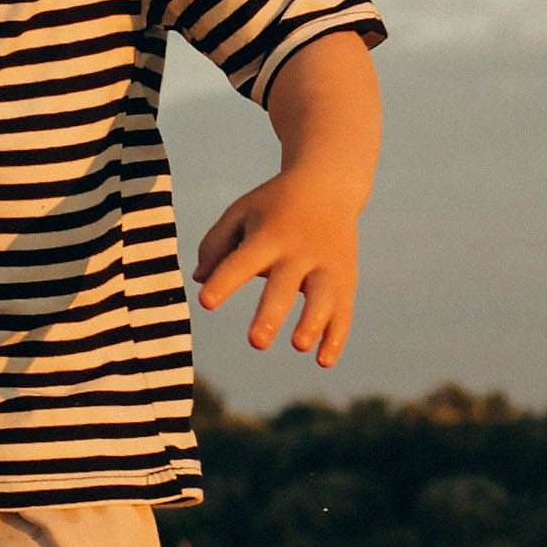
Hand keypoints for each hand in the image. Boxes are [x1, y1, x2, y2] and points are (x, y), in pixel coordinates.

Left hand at [193, 168, 361, 365]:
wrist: (328, 185)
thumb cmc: (272, 206)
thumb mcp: (240, 213)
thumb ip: (216, 244)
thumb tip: (200, 279)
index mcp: (268, 236)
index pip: (241, 262)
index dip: (224, 282)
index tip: (206, 302)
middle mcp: (299, 252)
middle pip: (285, 285)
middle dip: (271, 314)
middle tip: (256, 343)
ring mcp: (327, 266)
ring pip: (323, 298)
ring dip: (312, 322)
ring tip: (298, 345)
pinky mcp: (345, 279)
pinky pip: (343, 311)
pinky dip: (336, 337)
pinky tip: (323, 362)